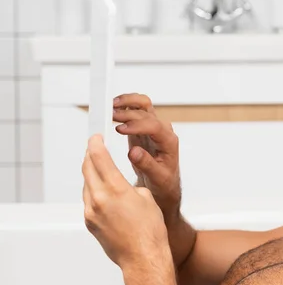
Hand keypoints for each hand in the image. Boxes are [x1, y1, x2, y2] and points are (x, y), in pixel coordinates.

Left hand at [82, 134, 169, 269]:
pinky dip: (93, 191)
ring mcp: (91, 212)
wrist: (143, 258)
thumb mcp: (147, 198)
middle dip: (90, 156)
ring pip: (87, 185)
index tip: (96, 137)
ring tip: (100, 169)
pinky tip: (103, 192)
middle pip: (87, 169)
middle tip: (94, 148)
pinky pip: (88, 201)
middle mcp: (99, 199)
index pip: (99, 158)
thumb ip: (130, 186)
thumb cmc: (150, 231)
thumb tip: (120, 186)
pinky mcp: (90, 223)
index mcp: (116, 189)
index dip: (96, 144)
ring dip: (91, 174)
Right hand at [112, 93, 180, 222]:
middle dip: (128, 113)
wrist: (164, 182)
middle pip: (146, 112)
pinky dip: (125, 105)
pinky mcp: (144, 126)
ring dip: (128, 102)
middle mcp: (163, 131)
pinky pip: (136, 109)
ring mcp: (153, 127)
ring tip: (111, 106)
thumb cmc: (164, 180)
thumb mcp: (157, 177)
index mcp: (169, 141)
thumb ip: (147, 164)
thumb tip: (134, 152)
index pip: (154, 126)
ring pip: (143, 105)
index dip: (137, 125)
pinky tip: (114, 107)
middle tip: (111, 117)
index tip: (121, 129)